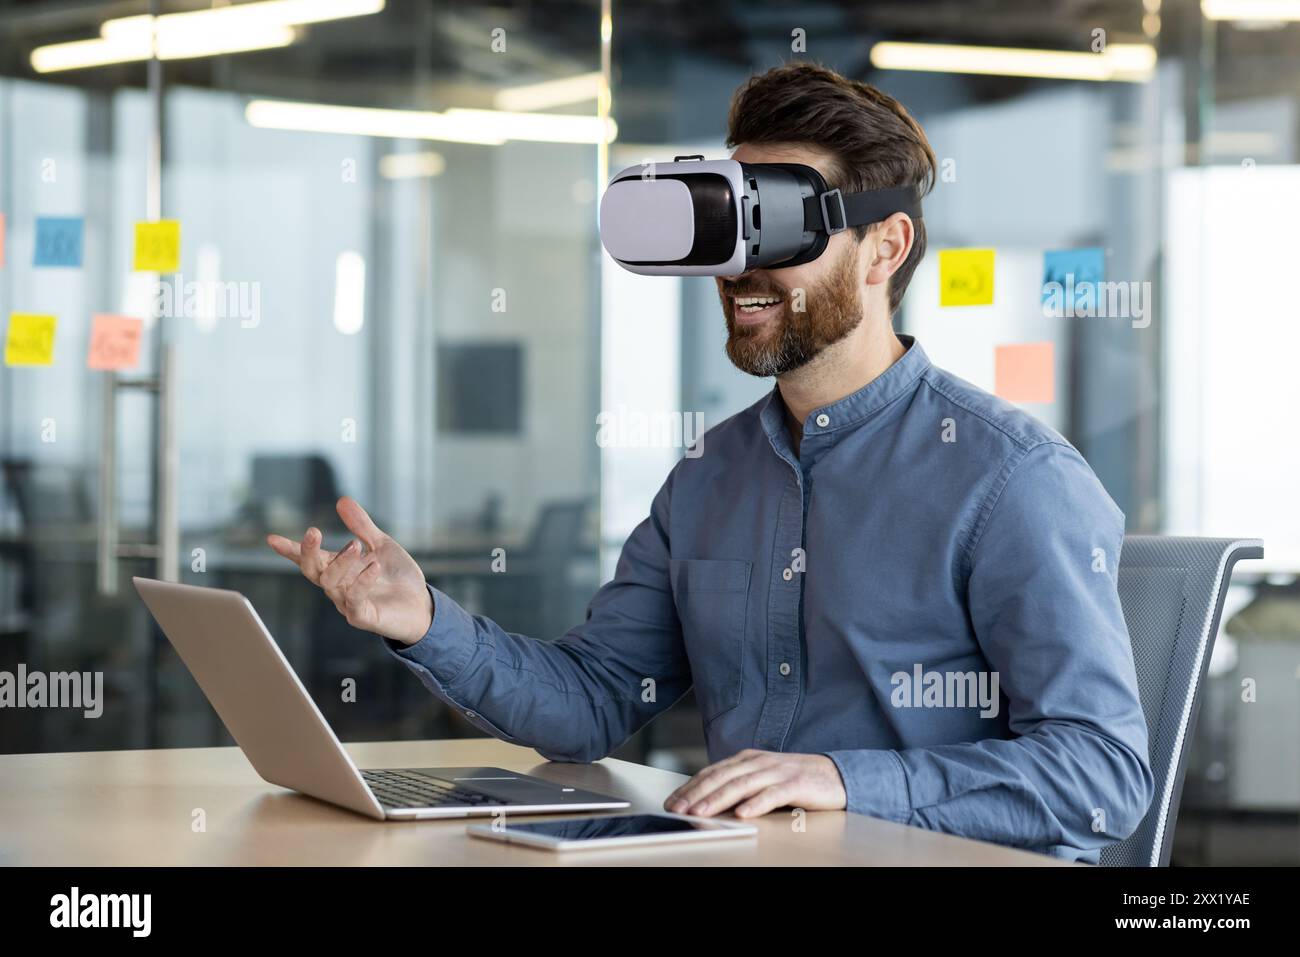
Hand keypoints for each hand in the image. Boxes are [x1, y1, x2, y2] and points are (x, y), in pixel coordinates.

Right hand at [266, 497, 433, 645]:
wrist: (422, 605)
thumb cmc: (397, 577)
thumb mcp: (381, 545)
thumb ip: (361, 526)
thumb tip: (342, 500)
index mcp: (339, 568)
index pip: (309, 558)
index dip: (291, 550)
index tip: (271, 539)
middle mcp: (338, 586)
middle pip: (313, 571)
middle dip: (308, 552)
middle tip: (314, 531)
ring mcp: (348, 603)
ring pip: (331, 583)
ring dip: (341, 562)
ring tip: (356, 546)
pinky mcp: (363, 617)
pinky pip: (355, 601)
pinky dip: (362, 582)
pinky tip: (374, 566)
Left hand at [664, 749, 846, 818]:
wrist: (835, 776)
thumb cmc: (795, 780)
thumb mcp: (762, 779)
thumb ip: (738, 786)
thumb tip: (706, 803)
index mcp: (747, 759)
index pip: (712, 773)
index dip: (690, 787)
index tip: (672, 802)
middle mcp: (758, 762)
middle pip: (722, 778)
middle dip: (696, 794)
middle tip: (678, 810)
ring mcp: (776, 771)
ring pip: (742, 785)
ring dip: (718, 799)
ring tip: (701, 813)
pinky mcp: (795, 783)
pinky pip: (773, 794)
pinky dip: (756, 803)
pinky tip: (743, 813)